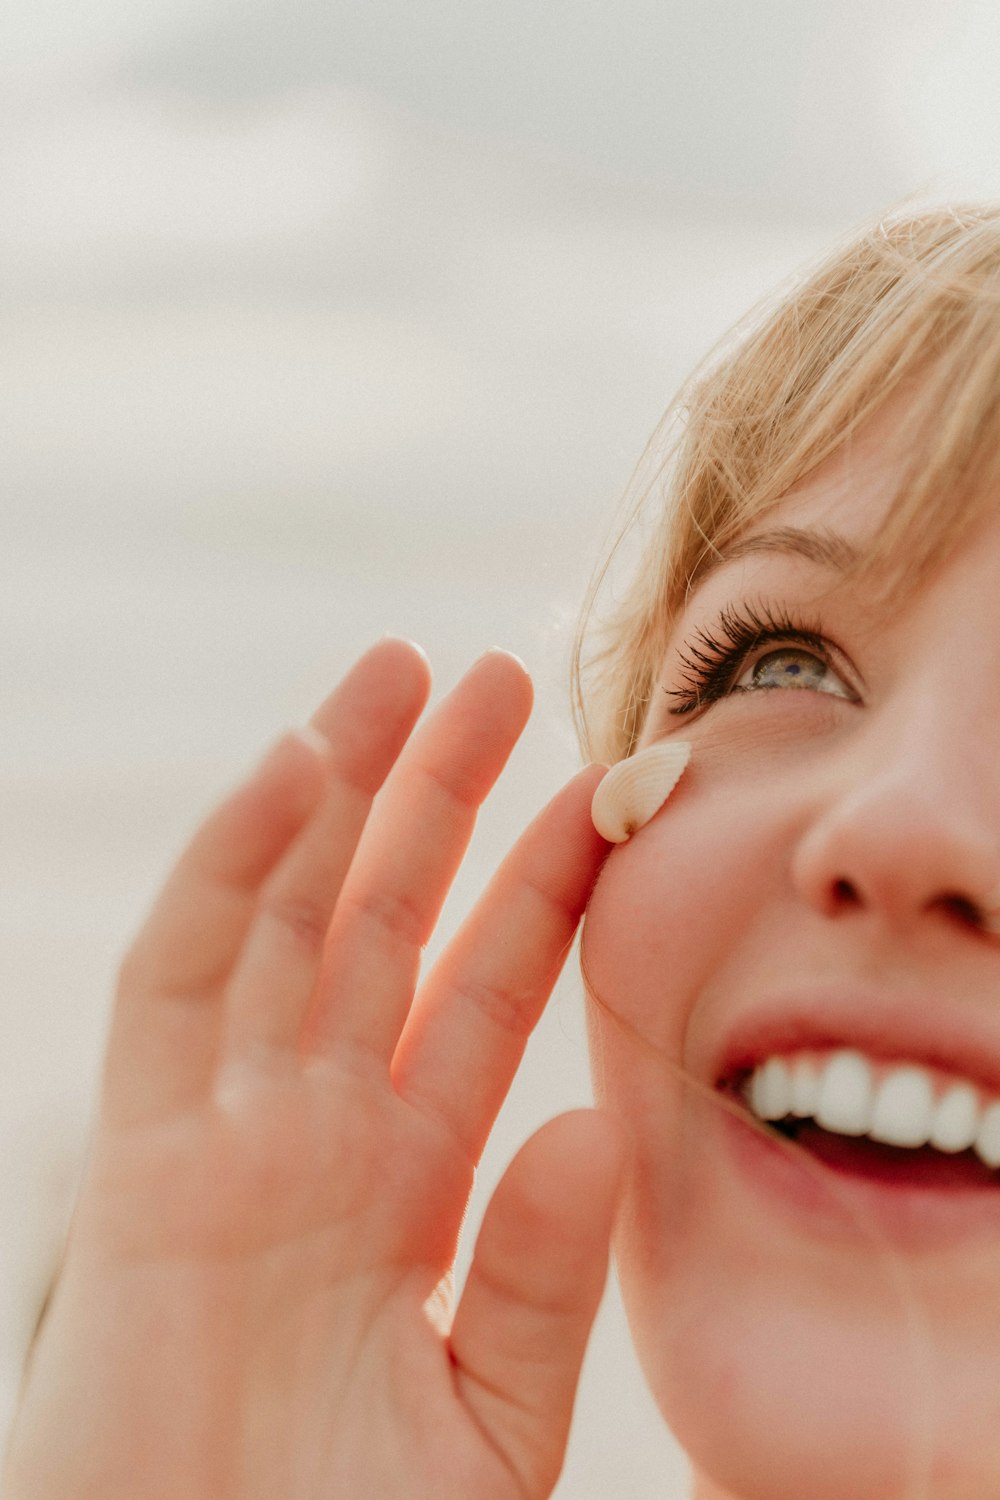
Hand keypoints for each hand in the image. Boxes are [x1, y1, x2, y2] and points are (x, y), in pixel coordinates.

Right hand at [3, 640, 622, 1499]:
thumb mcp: (487, 1421)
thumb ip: (539, 1274)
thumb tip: (595, 1124)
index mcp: (408, 1183)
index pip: (484, 994)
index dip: (538, 887)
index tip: (601, 794)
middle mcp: (320, 1130)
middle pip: (383, 920)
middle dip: (436, 794)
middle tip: (490, 672)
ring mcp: (229, 1129)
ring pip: (284, 914)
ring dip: (336, 789)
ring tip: (397, 671)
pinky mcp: (143, 1155)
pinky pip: (179, 978)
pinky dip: (225, 868)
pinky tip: (290, 767)